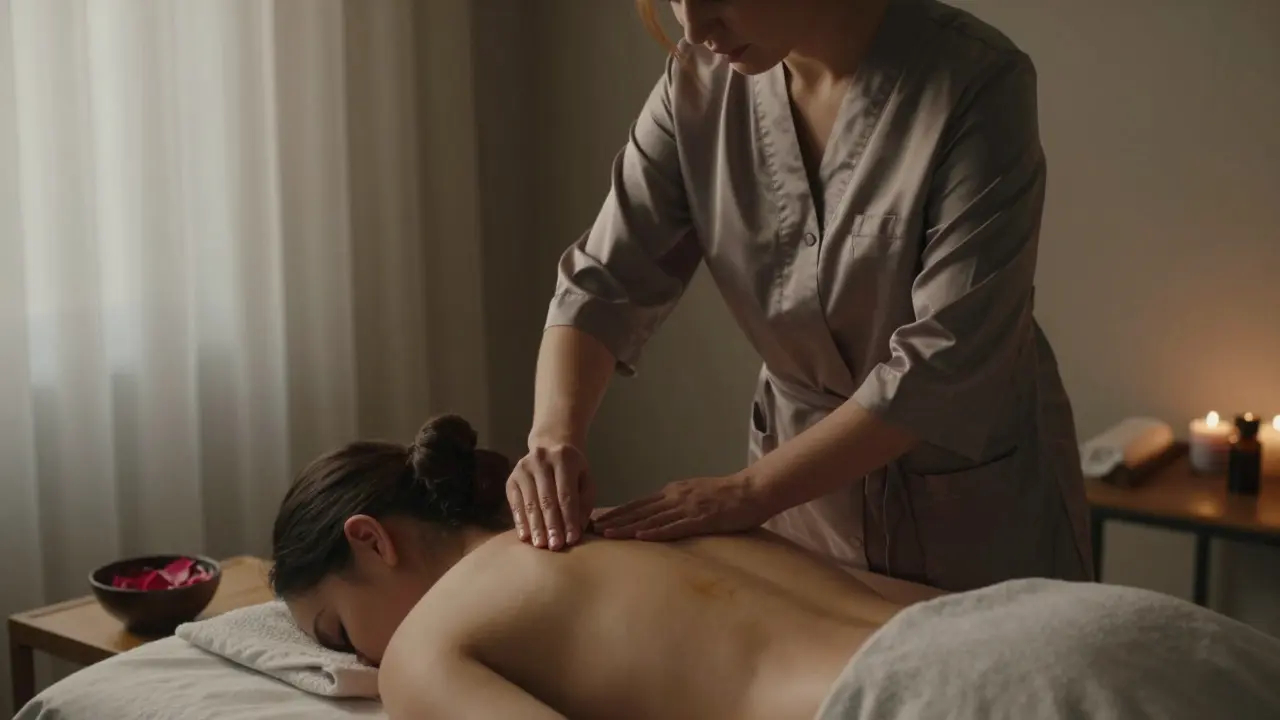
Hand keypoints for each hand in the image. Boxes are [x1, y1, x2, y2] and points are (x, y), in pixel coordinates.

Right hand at [506, 443, 594, 550]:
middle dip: (552, 525)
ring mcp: (523, 468)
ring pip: (530, 502)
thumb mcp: (585, 479)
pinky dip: (520, 521)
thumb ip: (584, 503)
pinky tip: (525, 536)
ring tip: (540, 545)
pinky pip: (516, 503)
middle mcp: (541, 460)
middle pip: (547, 499)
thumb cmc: (572, 470)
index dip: (569, 518)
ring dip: (535, 526)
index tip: (572, 539)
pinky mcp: (511, 478)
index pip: (567, 494)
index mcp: (564, 459)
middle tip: (555, 546)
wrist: (549, 446)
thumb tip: (577, 530)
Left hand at [591, 474, 769, 541]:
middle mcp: (675, 497)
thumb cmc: (727, 495)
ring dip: (627, 527)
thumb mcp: (696, 494)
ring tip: (607, 534)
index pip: (639, 504)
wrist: (752, 490)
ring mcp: (687, 507)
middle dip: (614, 520)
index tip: (598, 521)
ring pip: (651, 519)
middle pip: (639, 511)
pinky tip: (640, 537)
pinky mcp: (701, 519)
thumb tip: (660, 514)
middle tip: (592, 529)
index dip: (618, 513)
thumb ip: (678, 502)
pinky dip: (656, 532)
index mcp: (673, 492)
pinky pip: (675, 527)